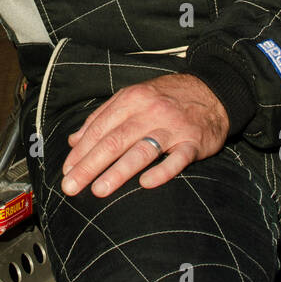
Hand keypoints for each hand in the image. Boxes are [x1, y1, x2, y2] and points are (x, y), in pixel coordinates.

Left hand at [60, 74, 228, 196]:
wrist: (213, 91)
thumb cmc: (166, 98)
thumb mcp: (132, 98)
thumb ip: (102, 117)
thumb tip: (74, 141)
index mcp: (132, 99)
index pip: (100, 128)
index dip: (81, 151)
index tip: (67, 171)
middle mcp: (150, 112)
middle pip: (114, 141)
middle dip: (90, 165)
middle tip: (71, 186)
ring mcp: (173, 127)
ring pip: (142, 150)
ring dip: (118, 171)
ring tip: (98, 190)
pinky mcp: (193, 142)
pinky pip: (177, 159)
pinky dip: (162, 171)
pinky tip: (146, 184)